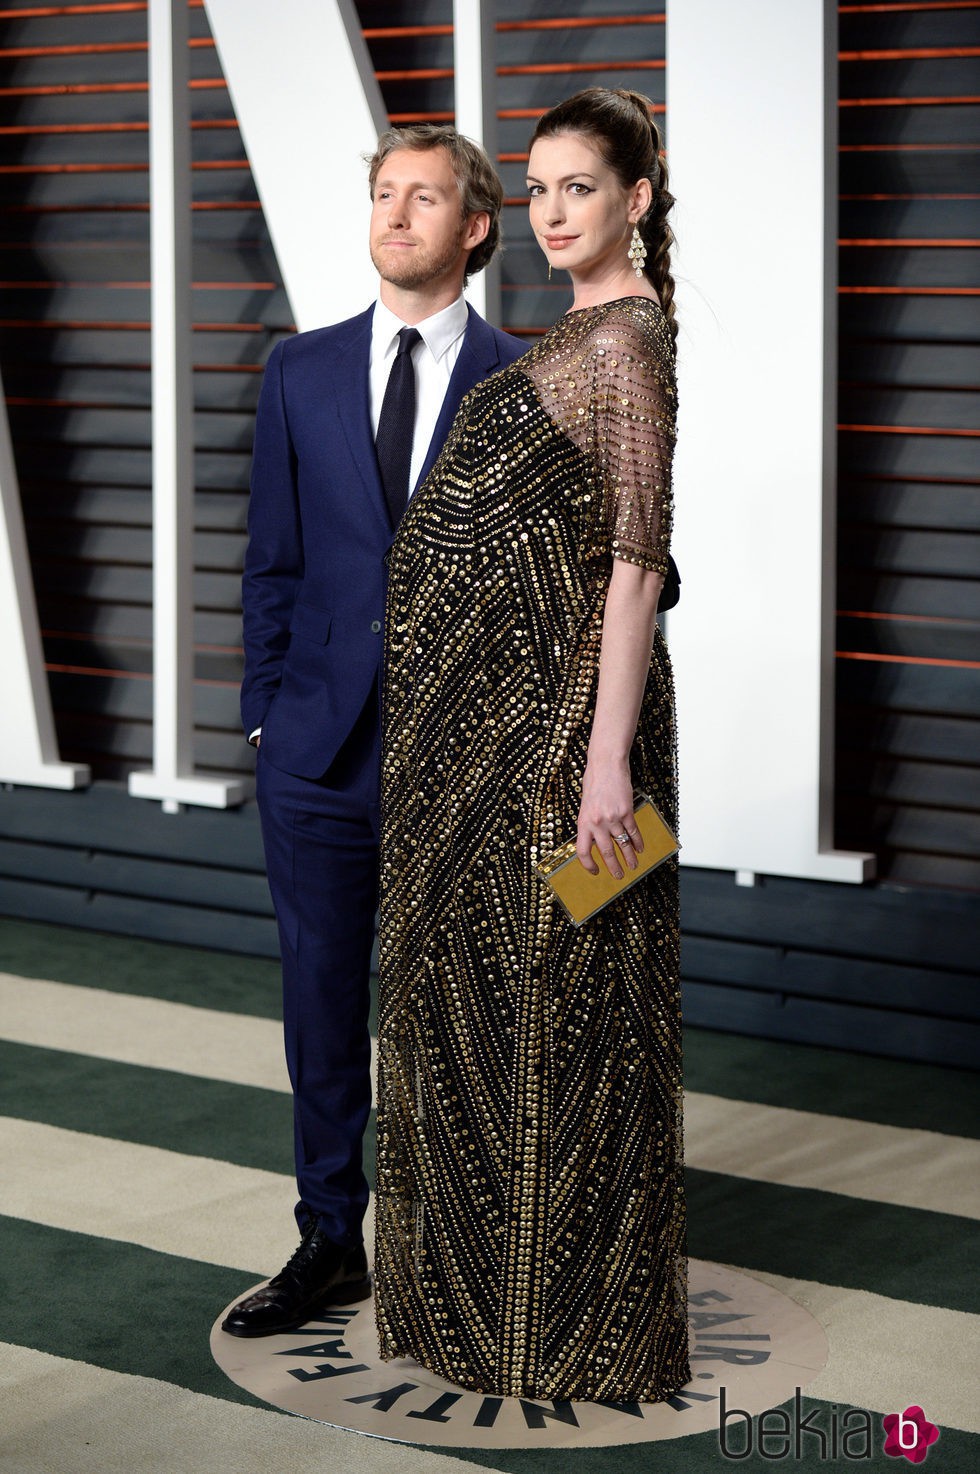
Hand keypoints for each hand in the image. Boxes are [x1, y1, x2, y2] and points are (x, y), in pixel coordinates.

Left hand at [576, 758, 644, 878]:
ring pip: (622, 844)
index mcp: (583, 822)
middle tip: (618, 876)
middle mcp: (597, 822)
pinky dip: (638, 841)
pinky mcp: (626, 811)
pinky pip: (633, 831)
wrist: (606, 764)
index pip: (583, 851)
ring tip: (633, 865)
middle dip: (613, 867)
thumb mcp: (585, 805)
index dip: (588, 864)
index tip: (594, 871)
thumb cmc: (593, 781)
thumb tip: (595, 839)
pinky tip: (640, 848)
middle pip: (606, 852)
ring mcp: (612, 818)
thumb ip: (589, 822)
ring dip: (629, 857)